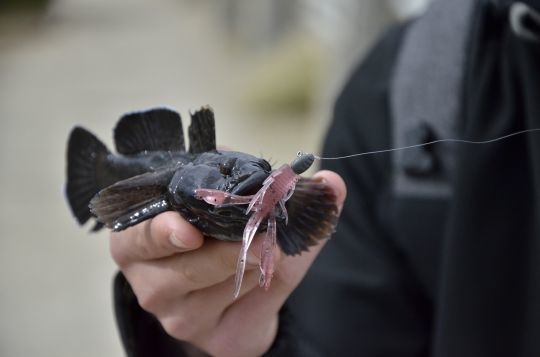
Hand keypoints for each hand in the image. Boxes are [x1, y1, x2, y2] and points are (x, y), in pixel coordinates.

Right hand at [109, 170, 345, 356]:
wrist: (240, 290)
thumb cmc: (227, 236)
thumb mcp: (241, 205)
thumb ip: (278, 188)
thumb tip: (332, 182)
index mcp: (139, 242)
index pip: (138, 238)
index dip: (162, 232)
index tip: (189, 231)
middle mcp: (149, 284)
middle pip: (186, 269)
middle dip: (230, 249)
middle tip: (266, 234)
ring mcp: (177, 318)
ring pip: (221, 287)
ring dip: (253, 264)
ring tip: (266, 249)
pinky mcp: (211, 340)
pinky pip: (245, 311)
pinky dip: (264, 286)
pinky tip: (266, 274)